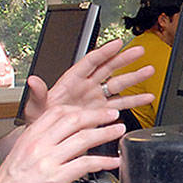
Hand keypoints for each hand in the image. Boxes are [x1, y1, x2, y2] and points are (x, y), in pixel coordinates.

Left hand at [19, 38, 154, 123]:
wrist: (47, 138)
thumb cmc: (39, 120)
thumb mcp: (36, 107)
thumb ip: (38, 94)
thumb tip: (33, 81)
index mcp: (71, 81)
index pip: (91, 62)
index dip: (105, 51)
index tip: (118, 43)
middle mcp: (86, 87)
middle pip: (109, 68)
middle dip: (125, 59)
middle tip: (139, 51)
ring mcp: (96, 99)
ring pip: (119, 84)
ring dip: (134, 77)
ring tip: (149, 71)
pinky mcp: (102, 112)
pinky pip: (121, 104)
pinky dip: (134, 101)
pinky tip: (146, 97)